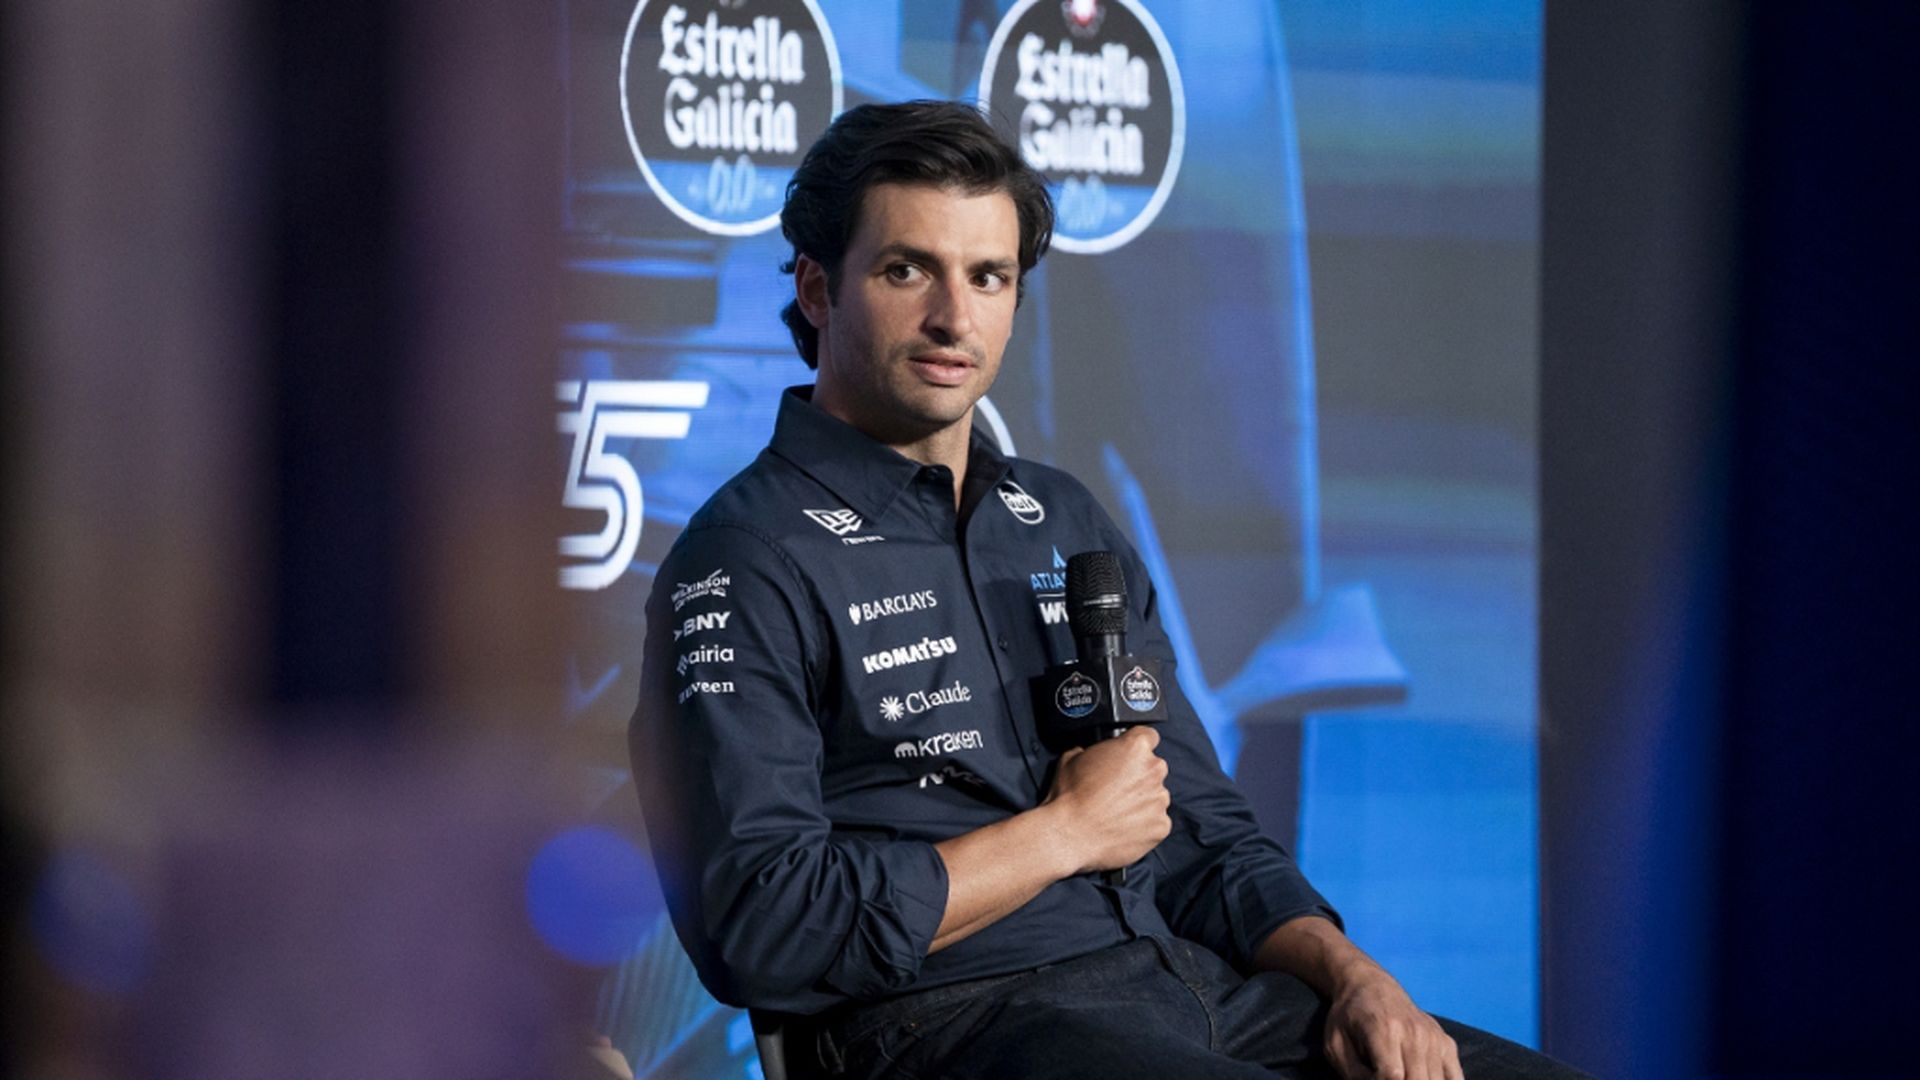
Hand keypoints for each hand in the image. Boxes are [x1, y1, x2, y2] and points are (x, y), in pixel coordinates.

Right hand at [1042, 726, 1170, 873]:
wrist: (1069, 836)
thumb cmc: (1069, 797)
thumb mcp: (1071, 758)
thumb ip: (1091, 751)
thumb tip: (1089, 755)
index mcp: (1135, 747)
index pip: (1148, 736)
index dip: (1136, 746)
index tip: (1128, 757)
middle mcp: (1153, 770)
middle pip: (1153, 768)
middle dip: (1138, 776)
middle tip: (1116, 789)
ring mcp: (1160, 800)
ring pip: (1156, 796)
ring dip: (1142, 801)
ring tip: (1117, 812)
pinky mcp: (1161, 826)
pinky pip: (1157, 821)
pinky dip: (1144, 824)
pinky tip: (1123, 828)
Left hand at [1323, 967, 1459, 1079]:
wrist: (1370, 986)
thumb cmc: (1348, 1018)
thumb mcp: (1336, 1045)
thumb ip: (1354, 1075)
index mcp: (1384, 1030)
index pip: (1392, 1076)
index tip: (1370, 1078)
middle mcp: (1415, 1033)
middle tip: (1384, 1077)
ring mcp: (1434, 1038)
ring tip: (1399, 1074)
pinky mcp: (1447, 1043)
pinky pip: (1456, 1078)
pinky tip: (1421, 1077)